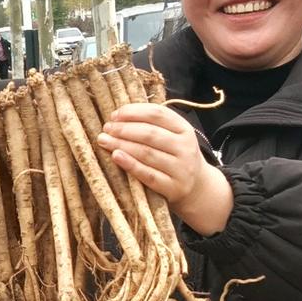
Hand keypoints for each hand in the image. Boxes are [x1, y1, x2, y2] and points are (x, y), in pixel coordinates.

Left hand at [96, 103, 233, 235]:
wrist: (197, 188)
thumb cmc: (175, 156)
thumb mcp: (172, 136)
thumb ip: (151, 124)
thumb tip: (118, 116)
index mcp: (184, 129)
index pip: (157, 114)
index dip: (133, 112)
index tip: (114, 115)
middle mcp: (185, 147)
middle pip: (150, 133)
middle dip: (123, 129)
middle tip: (106, 129)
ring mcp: (180, 168)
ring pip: (146, 153)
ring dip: (121, 145)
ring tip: (104, 141)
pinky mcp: (172, 187)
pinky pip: (148, 175)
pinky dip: (130, 165)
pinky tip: (115, 156)